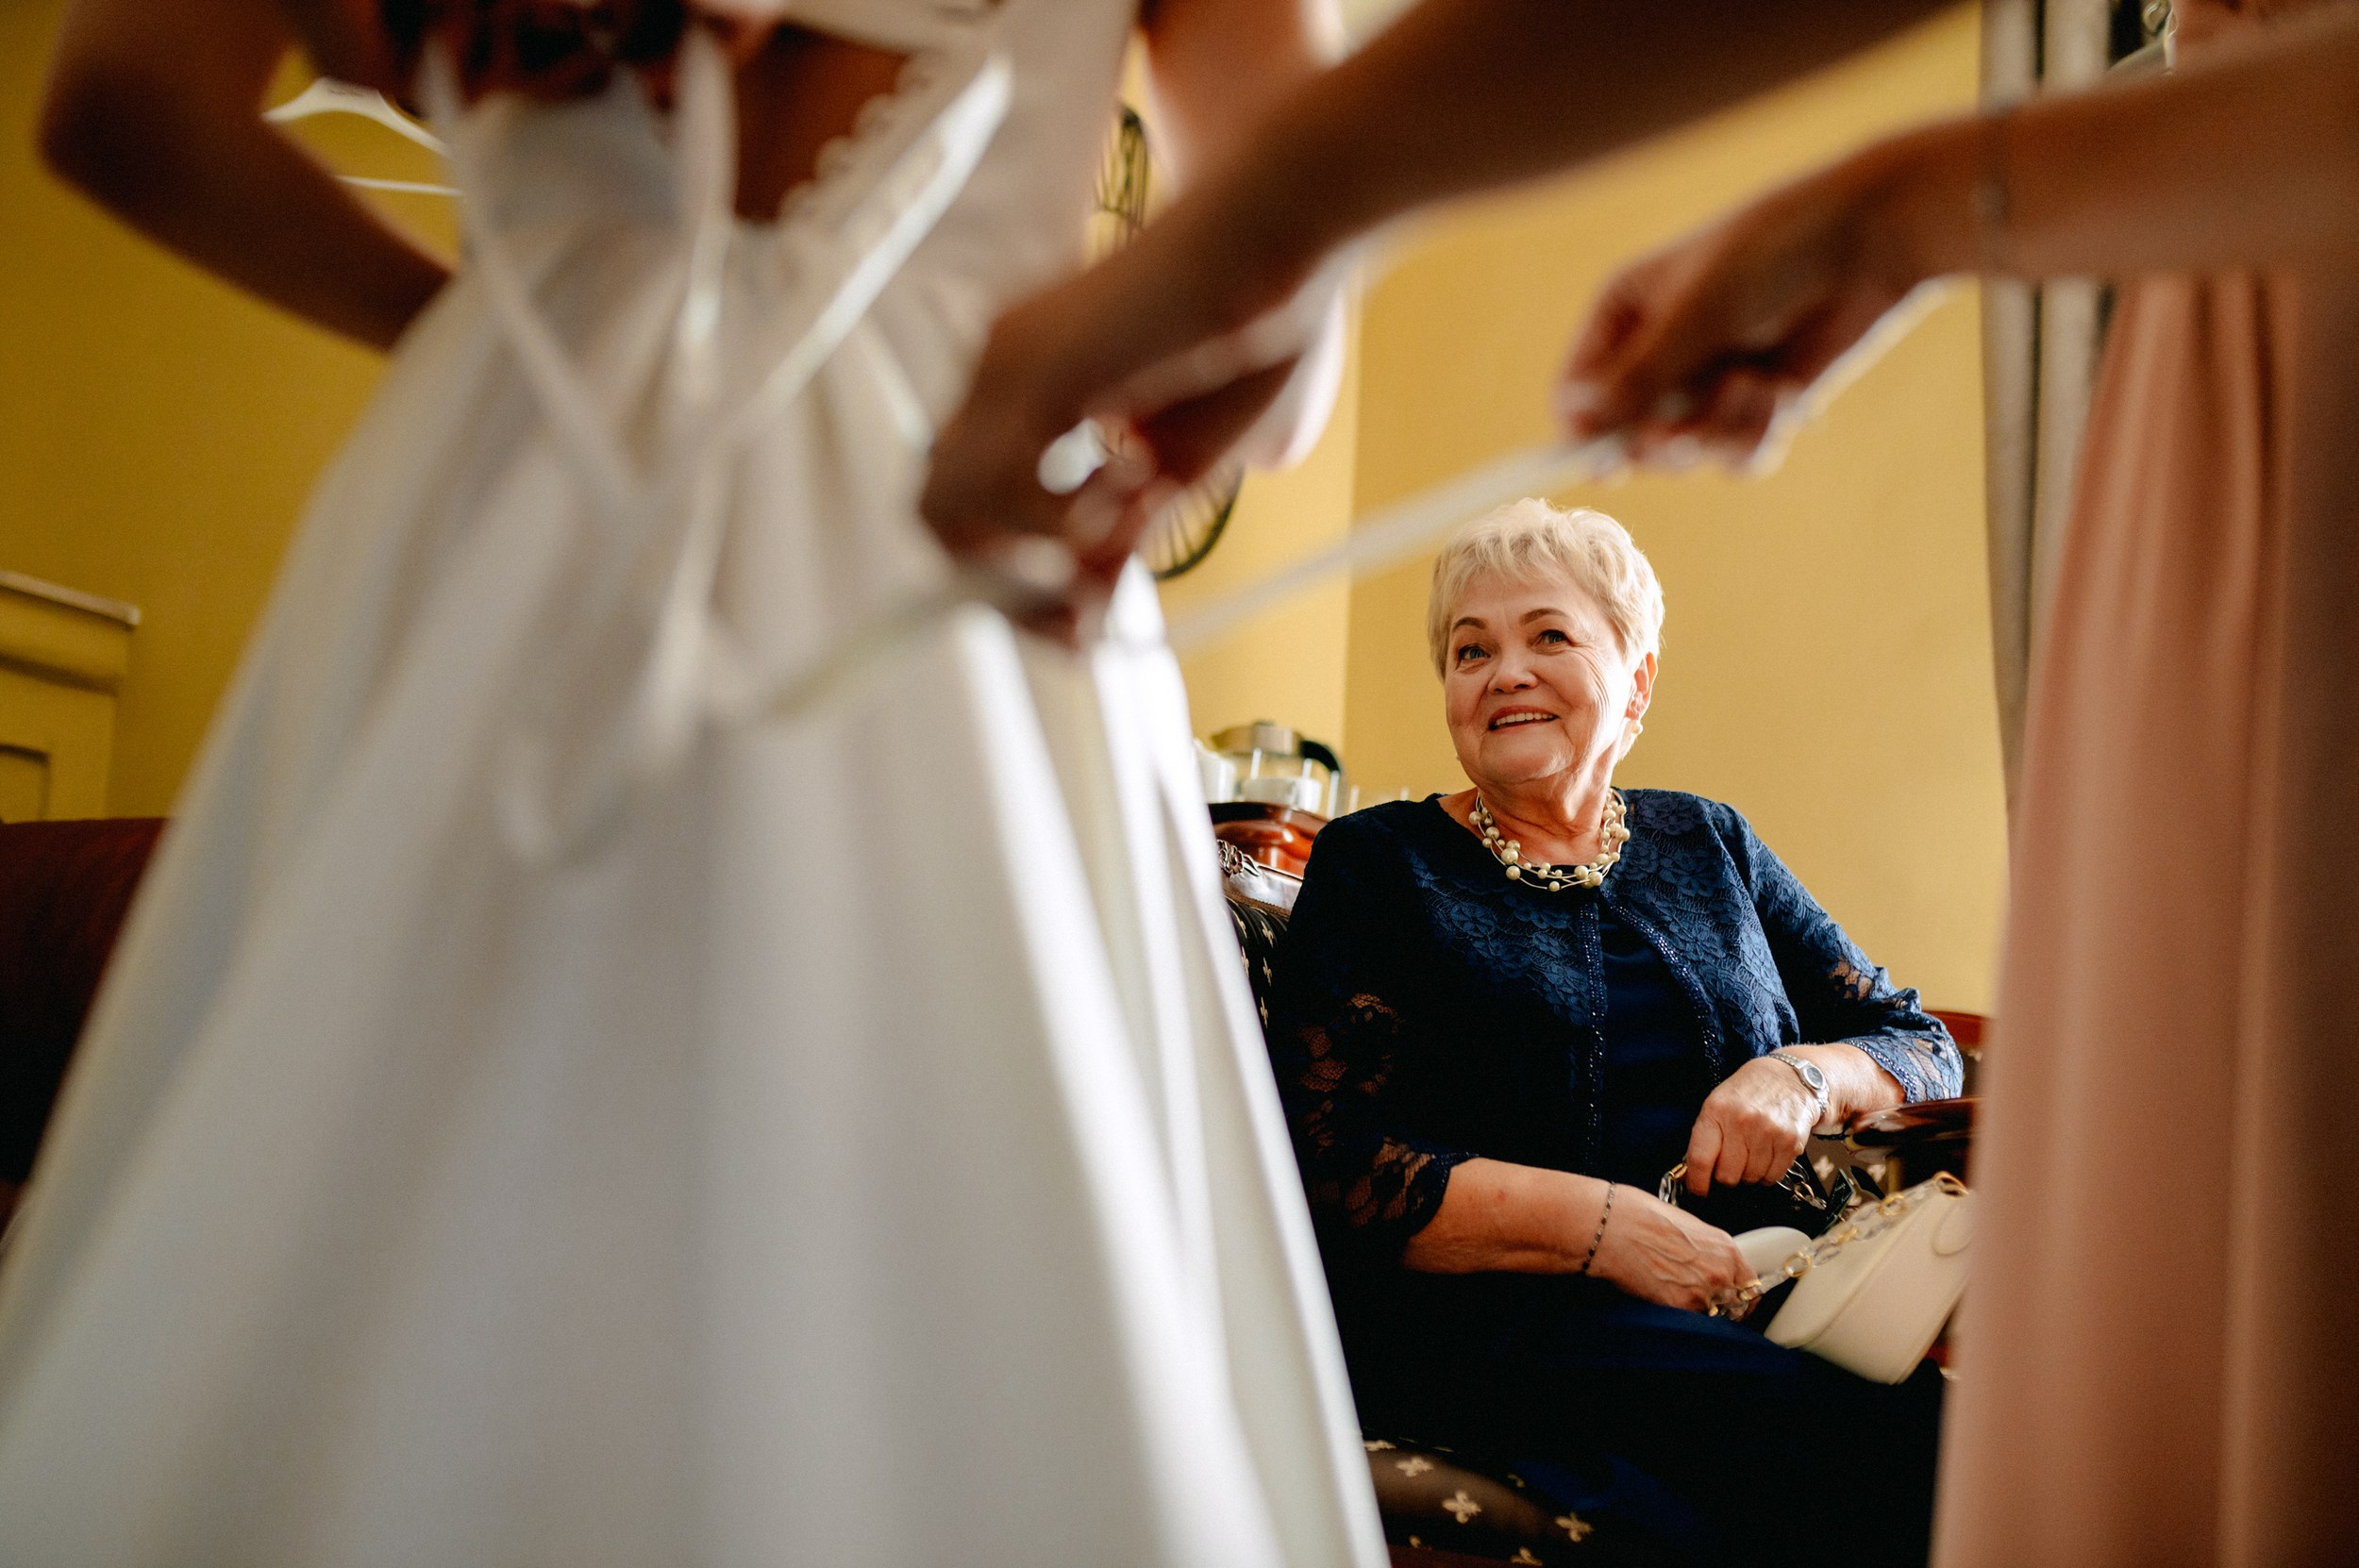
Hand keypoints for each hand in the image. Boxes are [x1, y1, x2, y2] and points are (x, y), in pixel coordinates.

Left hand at [922, 287, 1310, 637]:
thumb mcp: (1178, 464)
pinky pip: (1005, 486)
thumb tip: (1090, 607)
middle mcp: (994, 369)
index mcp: (1018, 382)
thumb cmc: (1246, 334)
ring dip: (1036, 560)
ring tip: (1123, 527)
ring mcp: (1006, 363)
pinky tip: (1130, 483)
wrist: (1276, 233)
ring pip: (951, 511)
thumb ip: (1122, 532)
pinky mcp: (1040, 366)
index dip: (1005, 582)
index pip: (961, 504)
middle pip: (933, 515)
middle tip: (1082, 616)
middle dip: (1004, 592)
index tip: (1074, 627)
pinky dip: (1060, 521)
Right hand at [1559, 137, 1942, 472]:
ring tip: (1753, 385)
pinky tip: (1779, 393)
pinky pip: (1731, 458)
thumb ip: (1641, 375)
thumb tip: (1586, 424)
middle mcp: (1656, 357)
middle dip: (1661, 440)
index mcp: (1623, 317)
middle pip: (1626, 439)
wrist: (1865, 243)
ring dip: (1719, 430)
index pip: (1578, 393)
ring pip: (1684, 455)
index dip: (1584, 433)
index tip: (1603, 461)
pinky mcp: (1752, 410)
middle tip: (1682, 431)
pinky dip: (1754, 436)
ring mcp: (1705, 386)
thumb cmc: (1770, 254)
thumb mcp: (1696, 312)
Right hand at [1586, 1184, 1752, 1313]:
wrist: (1612, 1226)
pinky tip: (1661, 1298)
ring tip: (1675, 1296)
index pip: (1752, 1285)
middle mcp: (1720, 1272)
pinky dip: (1678, 1315)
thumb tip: (1706, 1261)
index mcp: (1725, 1248)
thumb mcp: (1686, 1224)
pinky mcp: (1679, 1308)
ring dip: (1699, 1312)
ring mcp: (1702, 1292)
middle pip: (1736, 1306)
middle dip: (1722, 1306)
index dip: (1743, 1296)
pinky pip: (1688, 1321)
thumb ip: (1705, 1248)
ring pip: (1712, 1317)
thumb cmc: (1640, 1216)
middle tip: (1701, 1301)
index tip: (1735, 1301)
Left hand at [1682, 1056, 1819, 1196]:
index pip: (1700, 1159)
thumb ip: (1705, 1136)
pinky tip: (1766, 1156)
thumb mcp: (1717, 1103)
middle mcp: (1742, 1122)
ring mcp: (1768, 1133)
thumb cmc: (1748, 1092)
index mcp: (1717, 1111)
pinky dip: (1767, 1174)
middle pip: (1727, 1175)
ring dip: (1748, 1175)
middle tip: (1729, 1166)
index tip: (1698, 1191)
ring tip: (1751, 1155)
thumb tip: (1694, 1174)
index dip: (1697, 1182)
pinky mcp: (1790, 1143)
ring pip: (1751, 1178)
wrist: (1789, 1077)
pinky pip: (1773, 1176)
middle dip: (1725, 1177)